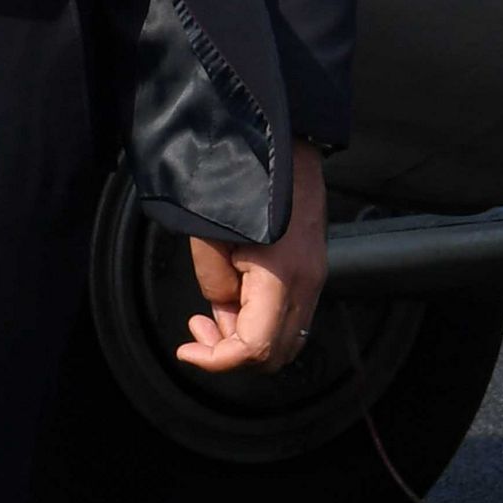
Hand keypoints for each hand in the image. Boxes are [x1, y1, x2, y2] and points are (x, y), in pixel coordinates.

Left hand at [178, 141, 327, 373]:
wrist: (281, 141)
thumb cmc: (241, 179)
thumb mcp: (209, 235)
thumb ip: (214, 284)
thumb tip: (221, 314)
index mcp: (281, 275)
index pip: (254, 347)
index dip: (217, 360)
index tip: (187, 350)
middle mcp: (307, 283)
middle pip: (275, 355)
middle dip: (233, 354)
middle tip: (199, 331)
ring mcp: (315, 277)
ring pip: (286, 341)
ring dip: (248, 340)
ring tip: (214, 314)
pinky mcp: (312, 269)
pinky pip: (290, 317)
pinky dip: (262, 323)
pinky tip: (236, 299)